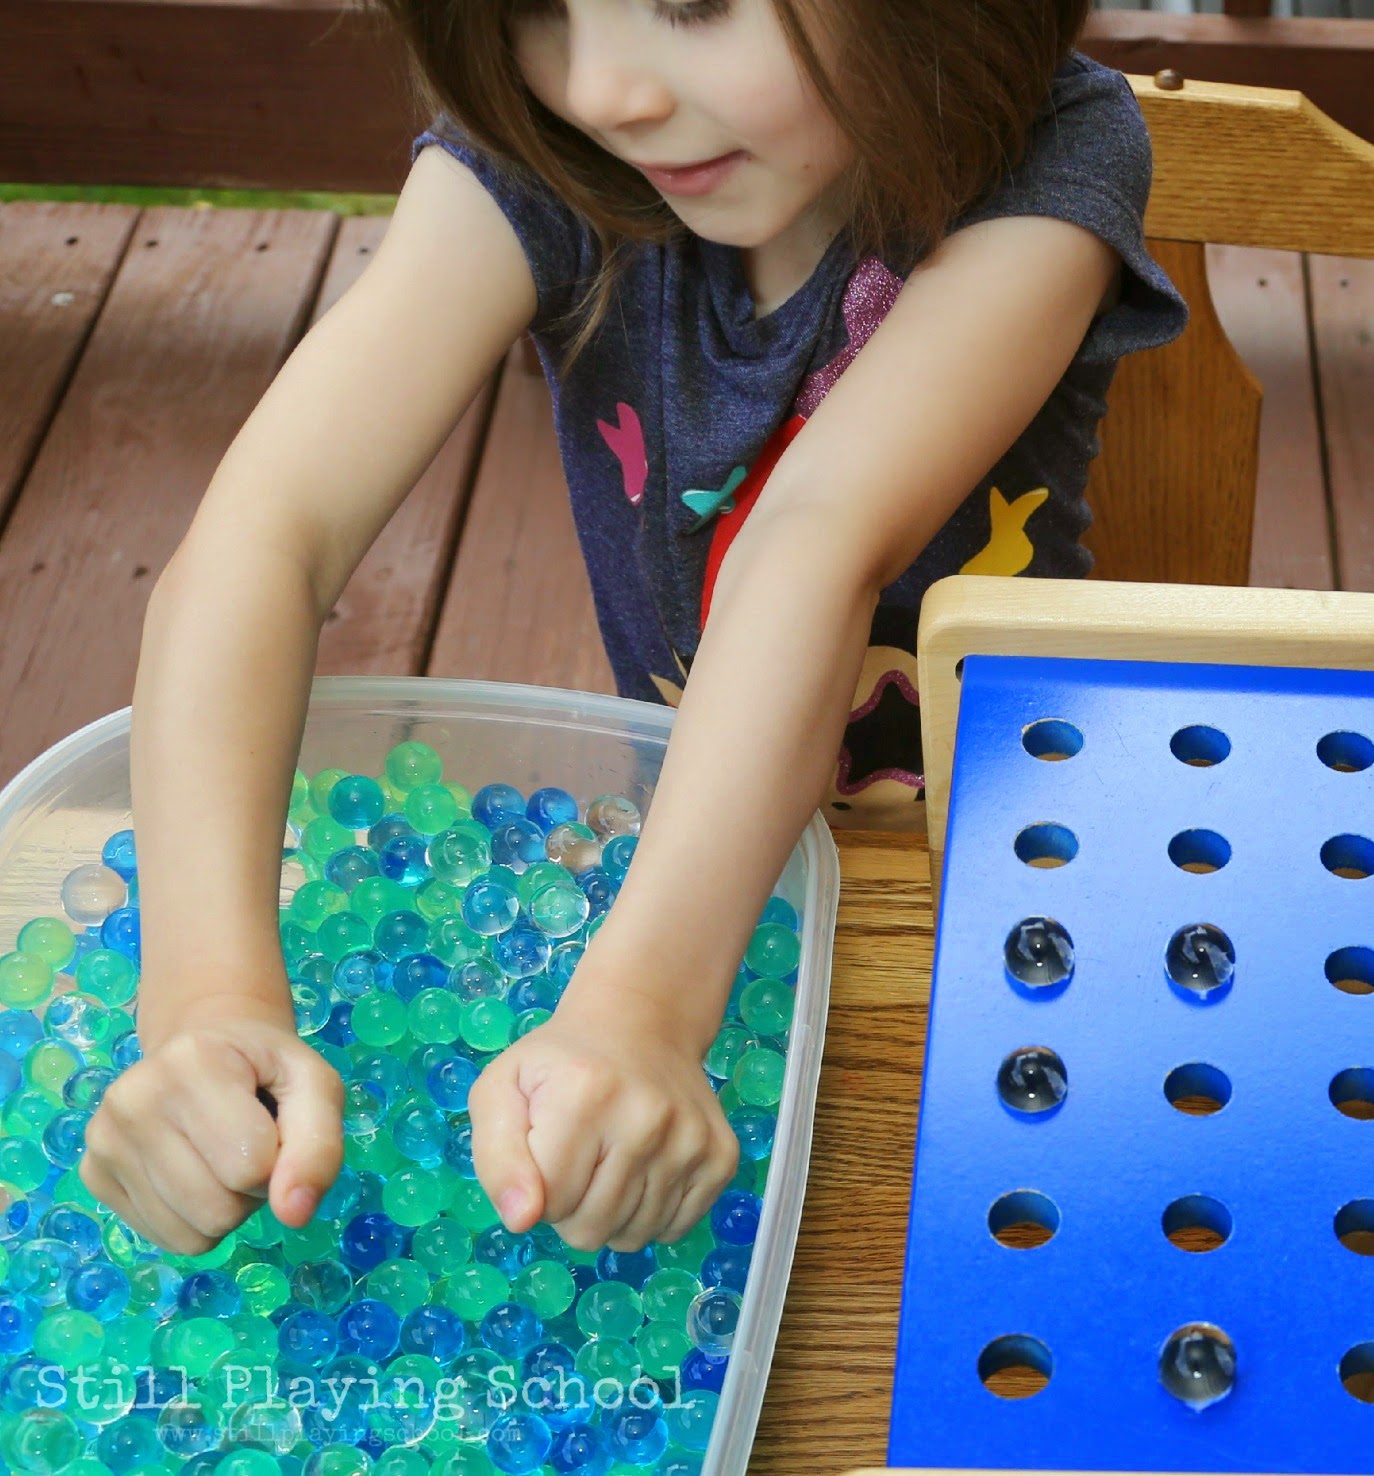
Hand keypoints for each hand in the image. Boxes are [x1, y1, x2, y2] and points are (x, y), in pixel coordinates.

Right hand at [80, 995, 343, 1255]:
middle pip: (218, 1208)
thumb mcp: (315, 1088)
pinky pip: (166, 1238)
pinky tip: (193, 1170)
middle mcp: (132, 1098)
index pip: (252, 1165)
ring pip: (192, 1234)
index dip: (281, 1159)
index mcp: (192, 1061)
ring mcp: (103, 1139)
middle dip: (251, 1189)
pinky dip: (193, 1220)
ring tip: (222, 1156)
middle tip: (250, 1144)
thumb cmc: (266, 1069)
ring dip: (225, 1209)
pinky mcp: (92, 1175)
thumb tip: (295, 1214)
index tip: (273, 1124)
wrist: (206, 1046)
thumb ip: (319, 1147)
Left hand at [469, 980, 738, 1252]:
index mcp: (585, 1097)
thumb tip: (522, 1220)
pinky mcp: (721, 1156)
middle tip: (577, 1159)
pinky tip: (643, 1170)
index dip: (537, 1191)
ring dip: (611, 1214)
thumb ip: (496, 1160)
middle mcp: (647, 1118)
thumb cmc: (560, 1064)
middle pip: (590, 1230)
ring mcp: (691, 1138)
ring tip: (609, 1162)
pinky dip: (651, 1214)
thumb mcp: (501, 1091)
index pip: (549, 1204)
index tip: (545, 1152)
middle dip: (572, 1208)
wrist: (638, 1023)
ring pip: (633, 1237)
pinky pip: (674, 1230)